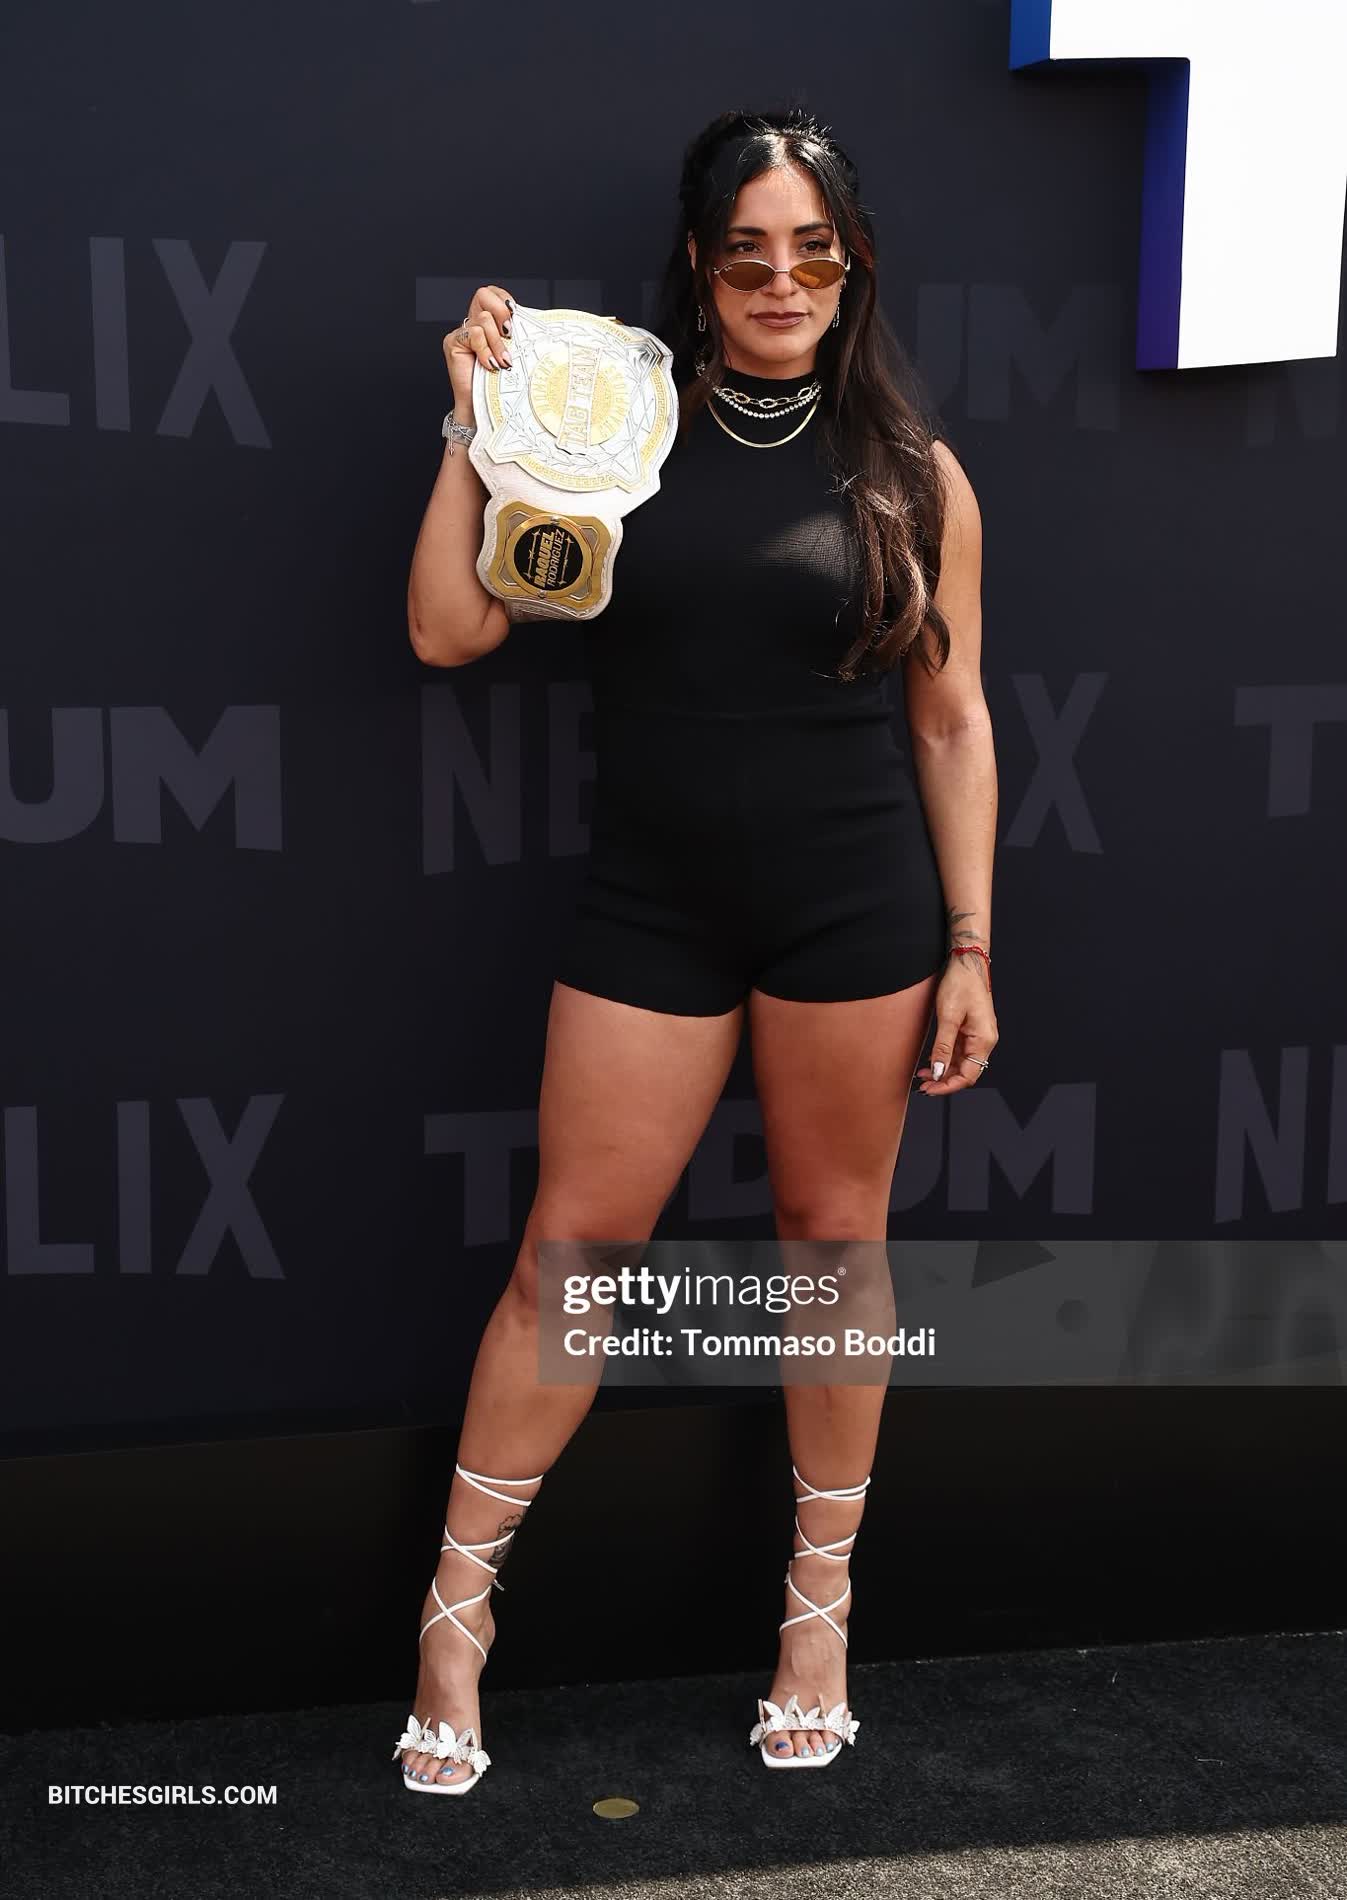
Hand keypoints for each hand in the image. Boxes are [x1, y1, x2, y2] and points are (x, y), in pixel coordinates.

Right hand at [444, 285, 515, 409]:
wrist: (483, 407)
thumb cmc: (500, 384)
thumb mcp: (512, 353)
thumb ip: (514, 336)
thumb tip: (530, 321)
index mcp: (488, 323)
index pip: (492, 293)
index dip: (504, 299)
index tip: (516, 317)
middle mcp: (473, 323)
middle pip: (484, 294)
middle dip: (501, 312)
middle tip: (509, 334)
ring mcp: (462, 332)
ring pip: (484, 319)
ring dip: (497, 343)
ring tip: (502, 363)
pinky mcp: (454, 342)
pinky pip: (474, 335)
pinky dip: (486, 351)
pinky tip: (489, 365)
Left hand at [914, 955, 997, 1094]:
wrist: (966, 963)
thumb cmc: (960, 984)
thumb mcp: (948, 1018)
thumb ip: (943, 1048)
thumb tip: (937, 1072)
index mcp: (983, 1040)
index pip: (969, 1075)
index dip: (948, 1086)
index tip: (929, 1089)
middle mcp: (984, 1041)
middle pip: (966, 1072)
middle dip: (944, 1081)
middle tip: (922, 1086)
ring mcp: (978, 1036)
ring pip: (962, 1063)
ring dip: (943, 1071)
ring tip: (922, 1076)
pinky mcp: (971, 1030)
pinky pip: (959, 1052)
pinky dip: (945, 1059)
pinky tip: (930, 1062)